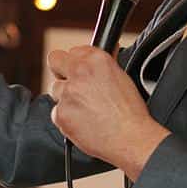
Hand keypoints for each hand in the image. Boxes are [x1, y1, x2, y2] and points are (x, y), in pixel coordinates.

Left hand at [47, 46, 168, 179]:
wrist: (130, 137)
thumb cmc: (131, 112)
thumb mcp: (122, 78)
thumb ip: (102, 66)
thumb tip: (94, 60)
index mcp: (96, 59)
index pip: (74, 50)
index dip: (77, 62)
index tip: (79, 71)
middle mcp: (80, 72)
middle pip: (55, 60)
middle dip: (60, 70)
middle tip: (70, 83)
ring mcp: (68, 92)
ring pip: (55, 89)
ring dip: (65, 98)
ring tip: (85, 109)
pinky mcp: (61, 113)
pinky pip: (56, 113)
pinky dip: (66, 118)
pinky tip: (83, 122)